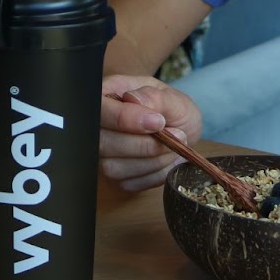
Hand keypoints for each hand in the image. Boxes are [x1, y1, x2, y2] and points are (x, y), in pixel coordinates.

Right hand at [99, 75, 203, 191]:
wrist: (182, 132)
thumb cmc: (173, 110)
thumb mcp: (172, 98)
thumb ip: (154, 97)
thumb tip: (133, 100)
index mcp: (106, 96)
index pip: (100, 110)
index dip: (124, 119)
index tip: (158, 122)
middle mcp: (97, 127)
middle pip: (103, 143)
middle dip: (144, 145)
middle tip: (177, 135)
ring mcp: (102, 155)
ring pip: (114, 168)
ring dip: (152, 161)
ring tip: (174, 148)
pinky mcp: (113, 177)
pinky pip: (128, 183)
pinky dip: (154, 175)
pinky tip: (167, 160)